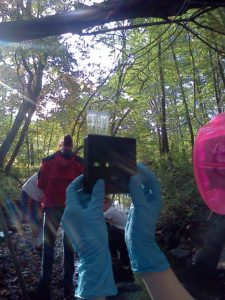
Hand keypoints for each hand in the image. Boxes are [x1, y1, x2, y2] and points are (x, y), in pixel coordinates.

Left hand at [62, 175, 116, 298]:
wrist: (94, 255)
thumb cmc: (95, 232)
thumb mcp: (97, 211)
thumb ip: (97, 195)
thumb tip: (99, 181)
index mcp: (70, 209)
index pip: (71, 189)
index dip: (78, 181)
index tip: (86, 176)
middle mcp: (67, 214)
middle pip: (75, 197)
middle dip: (86, 192)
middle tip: (97, 187)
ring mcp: (70, 222)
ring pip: (78, 206)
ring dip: (88, 200)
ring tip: (101, 197)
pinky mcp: (74, 228)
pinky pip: (79, 214)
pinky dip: (87, 209)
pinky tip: (98, 208)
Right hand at [125, 163, 169, 272]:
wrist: (138, 242)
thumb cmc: (142, 226)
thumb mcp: (140, 208)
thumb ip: (137, 192)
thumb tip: (134, 177)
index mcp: (156, 198)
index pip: (152, 181)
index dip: (146, 172)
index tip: (136, 165)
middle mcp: (150, 199)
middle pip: (145, 183)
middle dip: (138, 175)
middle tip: (128, 168)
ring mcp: (143, 203)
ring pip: (138, 187)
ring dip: (132, 181)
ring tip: (123, 174)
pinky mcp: (135, 206)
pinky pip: (132, 194)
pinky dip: (127, 188)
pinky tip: (120, 186)